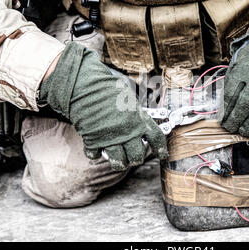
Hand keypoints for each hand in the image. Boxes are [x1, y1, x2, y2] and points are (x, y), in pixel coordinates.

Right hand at [39, 42, 166, 170]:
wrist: (86, 86)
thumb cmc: (107, 89)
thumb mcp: (129, 100)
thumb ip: (136, 115)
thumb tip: (142, 125)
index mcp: (139, 120)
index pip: (156, 138)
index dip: (161, 149)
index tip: (162, 155)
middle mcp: (128, 132)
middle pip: (137, 156)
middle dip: (136, 158)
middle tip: (133, 156)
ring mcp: (111, 138)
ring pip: (119, 162)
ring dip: (119, 162)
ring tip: (117, 158)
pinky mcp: (94, 141)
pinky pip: (96, 155)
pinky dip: (96, 153)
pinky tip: (96, 147)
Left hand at [220, 28, 248, 139]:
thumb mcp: (236, 66)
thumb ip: (230, 86)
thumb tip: (223, 112)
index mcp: (243, 69)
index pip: (232, 94)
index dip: (226, 112)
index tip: (222, 122)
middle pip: (246, 103)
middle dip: (237, 120)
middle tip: (231, 129)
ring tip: (244, 132)